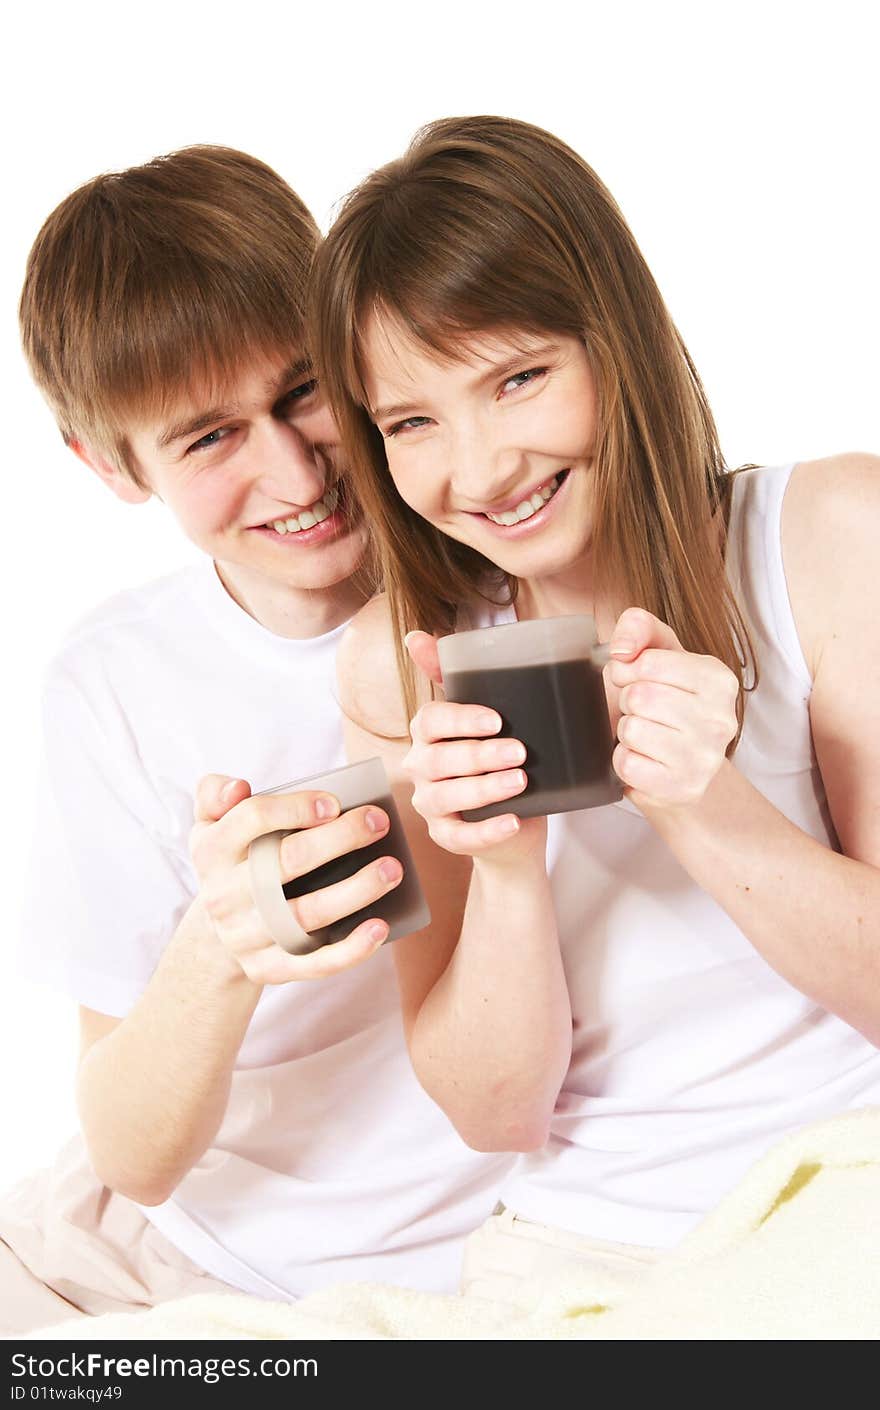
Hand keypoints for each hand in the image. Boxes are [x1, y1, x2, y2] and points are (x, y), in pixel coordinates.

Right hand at [189, 775, 403, 983]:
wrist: (214, 934)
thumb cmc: (232, 863)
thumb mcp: (210, 824)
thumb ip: (216, 794)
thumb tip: (238, 787)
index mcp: (211, 850)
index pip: (253, 818)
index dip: (296, 807)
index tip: (335, 802)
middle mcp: (224, 895)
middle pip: (287, 862)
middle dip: (340, 838)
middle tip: (379, 822)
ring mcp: (245, 936)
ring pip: (305, 915)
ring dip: (356, 891)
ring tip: (391, 869)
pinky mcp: (267, 969)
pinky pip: (313, 965)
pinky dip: (350, 950)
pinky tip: (381, 927)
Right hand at [402, 632, 545, 862]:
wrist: (516, 824)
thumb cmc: (500, 761)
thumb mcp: (485, 719)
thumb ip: (456, 676)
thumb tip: (416, 636)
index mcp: (428, 734)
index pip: (429, 720)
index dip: (460, 719)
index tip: (497, 719)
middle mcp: (421, 767)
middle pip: (438, 760)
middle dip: (479, 755)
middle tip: (520, 751)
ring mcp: (430, 804)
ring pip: (445, 797)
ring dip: (483, 789)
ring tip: (520, 782)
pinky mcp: (445, 837)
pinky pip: (458, 838)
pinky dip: (487, 831)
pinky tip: (514, 822)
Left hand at [606, 608, 738, 808]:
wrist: (681, 770)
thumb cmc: (665, 706)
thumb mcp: (658, 656)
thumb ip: (639, 628)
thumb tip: (622, 649)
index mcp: (719, 679)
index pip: (647, 662)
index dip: (628, 671)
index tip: (636, 681)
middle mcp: (722, 718)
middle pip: (639, 697)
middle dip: (627, 703)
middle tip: (643, 714)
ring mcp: (706, 757)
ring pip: (632, 730)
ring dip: (626, 733)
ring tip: (646, 737)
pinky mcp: (683, 788)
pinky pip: (627, 764)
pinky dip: (624, 761)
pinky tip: (644, 760)